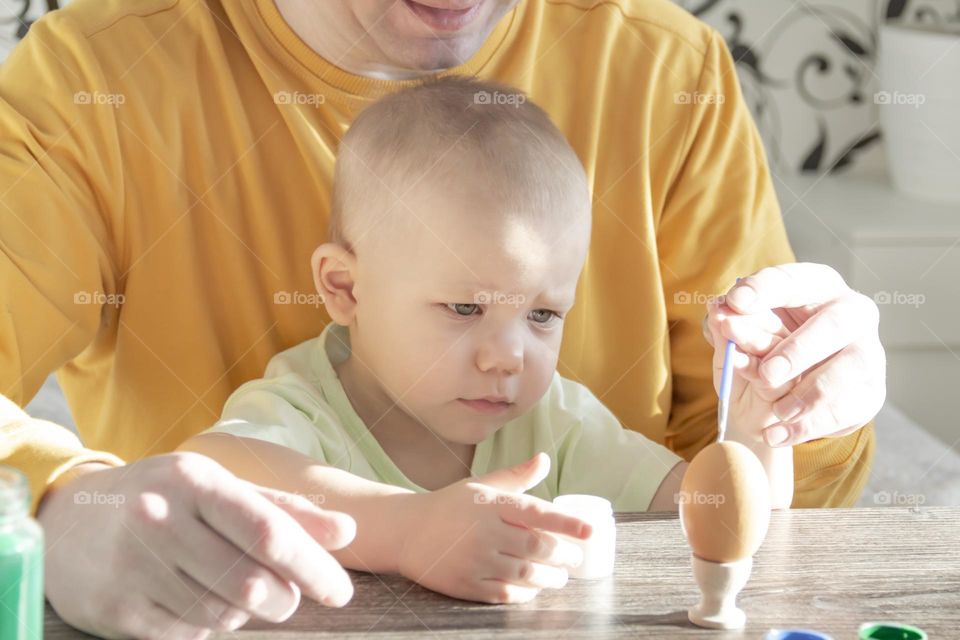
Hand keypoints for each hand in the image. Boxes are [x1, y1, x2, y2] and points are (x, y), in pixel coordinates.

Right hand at [38, 452, 355, 638]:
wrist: (68, 520)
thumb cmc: (165, 498)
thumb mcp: (221, 488)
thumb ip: (285, 509)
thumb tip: (348, 531)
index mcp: (195, 482)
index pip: (268, 532)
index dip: (313, 567)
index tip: (340, 592)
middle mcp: (161, 520)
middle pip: (251, 584)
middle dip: (284, 597)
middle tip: (287, 595)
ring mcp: (135, 568)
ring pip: (223, 614)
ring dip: (245, 611)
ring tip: (235, 589)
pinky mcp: (117, 610)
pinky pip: (189, 634)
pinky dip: (208, 625)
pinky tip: (198, 599)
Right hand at [397, 452, 589, 603]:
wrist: (406, 531)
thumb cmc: (450, 506)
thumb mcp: (481, 486)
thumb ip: (516, 477)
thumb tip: (544, 459)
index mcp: (491, 504)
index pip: (536, 513)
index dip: (566, 523)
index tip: (589, 531)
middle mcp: (485, 531)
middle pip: (537, 548)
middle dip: (564, 556)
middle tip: (574, 558)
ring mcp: (475, 560)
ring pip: (526, 574)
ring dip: (550, 578)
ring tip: (560, 577)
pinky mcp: (467, 585)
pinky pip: (506, 593)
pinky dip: (527, 593)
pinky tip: (535, 589)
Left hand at [703, 263, 885, 446]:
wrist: (790, 395)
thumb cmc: (767, 349)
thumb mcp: (743, 335)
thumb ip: (732, 323)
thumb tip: (717, 310)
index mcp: (816, 288)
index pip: (795, 281)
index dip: (766, 289)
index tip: (734, 301)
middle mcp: (850, 313)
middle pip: (834, 324)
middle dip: (799, 349)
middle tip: (768, 375)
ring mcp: (866, 352)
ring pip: (849, 369)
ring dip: (810, 393)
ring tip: (777, 412)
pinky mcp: (869, 391)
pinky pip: (846, 409)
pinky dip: (810, 425)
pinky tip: (779, 434)